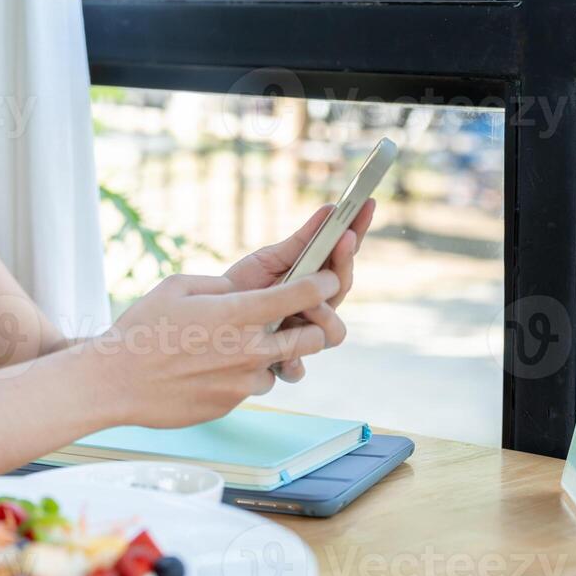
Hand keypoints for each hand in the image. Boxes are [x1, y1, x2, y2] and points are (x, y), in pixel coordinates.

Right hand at [89, 269, 345, 428]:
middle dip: (314, 326)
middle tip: (297, 319)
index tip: (328, 279)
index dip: (324, 283)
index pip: (302, 295)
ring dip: (273, 355)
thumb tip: (242, 290)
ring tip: (237, 346)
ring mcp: (243, 381)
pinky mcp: (232, 404)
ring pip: (283, 365)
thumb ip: (220, 286)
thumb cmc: (142, 329)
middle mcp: (249, 349)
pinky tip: (214, 368)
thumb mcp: (178, 287)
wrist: (116, 381)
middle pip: (313, 338)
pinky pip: (254, 386)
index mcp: (238, 313)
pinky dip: (246, 376)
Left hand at [222, 199, 375, 383]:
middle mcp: (317, 310)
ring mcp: (304, 337)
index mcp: (316, 282)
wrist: (210, 315)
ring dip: (324, 313)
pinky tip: (286, 354)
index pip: (344, 257)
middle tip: (341, 239)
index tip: (364, 206)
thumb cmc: (245, 286)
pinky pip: (298, 370)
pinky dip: (293, 362)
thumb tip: (331, 210)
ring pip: (333, 332)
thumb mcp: (271, 258)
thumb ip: (303, 240)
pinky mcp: (284, 362)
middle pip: (343, 289)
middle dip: (344, 263)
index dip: (357, 232)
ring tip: (305, 301)